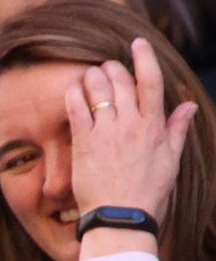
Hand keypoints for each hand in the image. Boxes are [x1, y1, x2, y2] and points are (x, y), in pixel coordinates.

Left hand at [66, 37, 196, 226]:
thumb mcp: (171, 159)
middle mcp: (131, 125)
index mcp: (154, 126)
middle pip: (121, 81)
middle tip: (106, 67)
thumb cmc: (148, 192)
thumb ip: (177, 129)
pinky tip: (71, 89)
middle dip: (113, 67)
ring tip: (89, 75)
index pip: (151, 82)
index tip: (137, 44)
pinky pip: (76, 109)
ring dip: (92, 76)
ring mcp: (107, 132)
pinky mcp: (84, 143)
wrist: (122, 216)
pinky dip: (73, 94)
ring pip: (98, 90)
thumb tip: (189, 105)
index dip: (144, 58)